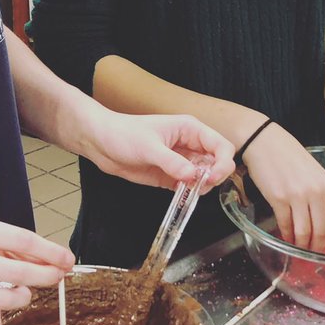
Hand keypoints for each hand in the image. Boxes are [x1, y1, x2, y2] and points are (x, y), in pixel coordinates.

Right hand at [0, 215, 72, 324]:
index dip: (49, 252)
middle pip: (17, 270)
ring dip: (22, 298)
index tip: (67, 260)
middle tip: (56, 278)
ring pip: (4, 300)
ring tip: (20, 294)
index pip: (21, 238)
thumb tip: (56, 261)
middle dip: (45, 276)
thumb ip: (17, 248)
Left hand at [79, 108, 235, 192]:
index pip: (221, 146)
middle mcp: (189, 145)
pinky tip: (181, 194)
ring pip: (205, 177)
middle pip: (218, 163)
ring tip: (186, 189)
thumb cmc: (123, 133)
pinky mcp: (170, 176)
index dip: (222, 163)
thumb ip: (172, 162)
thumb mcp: (148, 147)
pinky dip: (189, 193)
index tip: (211, 177)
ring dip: (201, 187)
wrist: (101, 142)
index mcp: (190, 129)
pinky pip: (189, 187)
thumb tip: (192, 175)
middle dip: (213, 177)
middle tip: (199, 186)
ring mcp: (181, 161)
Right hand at [240, 122, 324, 251]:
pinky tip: (285, 236)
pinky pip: (285, 224)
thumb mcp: (314, 174)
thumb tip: (320, 224)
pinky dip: (286, 234)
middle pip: (321, 231)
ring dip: (300, 245)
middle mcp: (317, 192)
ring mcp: (298, 196)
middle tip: (309, 254)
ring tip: (296, 248)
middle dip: (315, 247)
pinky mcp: (279, 198)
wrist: (264, 141)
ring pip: (303, 232)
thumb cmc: (289, 156)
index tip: (321, 246)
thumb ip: (320, 196)